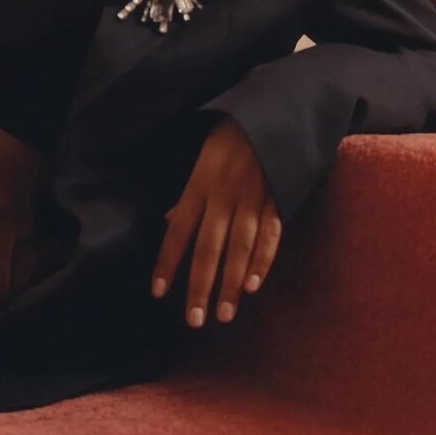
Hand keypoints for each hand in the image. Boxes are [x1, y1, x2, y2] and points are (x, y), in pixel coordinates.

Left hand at [150, 113, 281, 327]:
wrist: (267, 114)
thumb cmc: (228, 139)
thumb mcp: (200, 160)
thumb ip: (188, 196)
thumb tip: (169, 222)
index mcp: (200, 186)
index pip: (178, 231)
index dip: (168, 261)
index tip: (158, 291)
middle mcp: (223, 196)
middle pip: (208, 247)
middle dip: (201, 286)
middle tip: (194, 320)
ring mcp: (252, 200)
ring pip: (239, 248)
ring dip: (230, 283)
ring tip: (223, 314)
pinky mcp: (276, 200)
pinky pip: (270, 236)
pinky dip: (262, 262)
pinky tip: (252, 286)